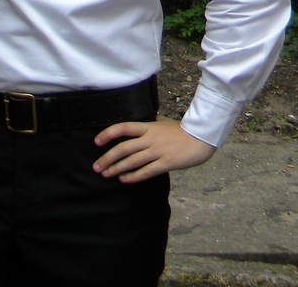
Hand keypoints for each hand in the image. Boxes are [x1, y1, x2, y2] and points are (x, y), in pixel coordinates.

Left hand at [92, 118, 214, 182]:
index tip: (96, 142)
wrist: (201, 139)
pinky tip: (124, 179)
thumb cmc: (182, 131)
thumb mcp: (164, 122)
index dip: (108, 134)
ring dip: (116, 168)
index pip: (123, 128)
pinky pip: (146, 171)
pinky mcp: (166, 163)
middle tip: (96, 167)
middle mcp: (150, 138)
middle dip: (107, 158)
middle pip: (124, 148)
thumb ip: (153, 121)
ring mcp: (158, 151)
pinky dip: (133, 176)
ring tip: (106, 174)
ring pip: (132, 161)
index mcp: (148, 127)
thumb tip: (147, 118)